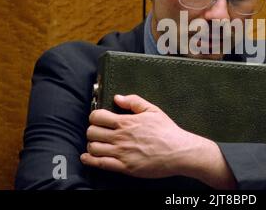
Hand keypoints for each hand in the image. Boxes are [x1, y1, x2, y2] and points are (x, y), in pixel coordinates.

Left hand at [81, 94, 195, 177]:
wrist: (178, 151)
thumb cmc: (167, 131)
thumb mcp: (153, 110)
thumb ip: (134, 101)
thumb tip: (118, 98)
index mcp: (126, 122)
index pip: (97, 116)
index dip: (95, 116)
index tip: (98, 119)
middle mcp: (120, 137)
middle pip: (92, 132)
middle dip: (92, 130)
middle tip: (97, 132)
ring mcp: (121, 152)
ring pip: (93, 148)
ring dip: (92, 145)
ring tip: (97, 144)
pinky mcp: (124, 167)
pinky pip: (100, 163)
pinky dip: (90, 160)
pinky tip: (87, 157)